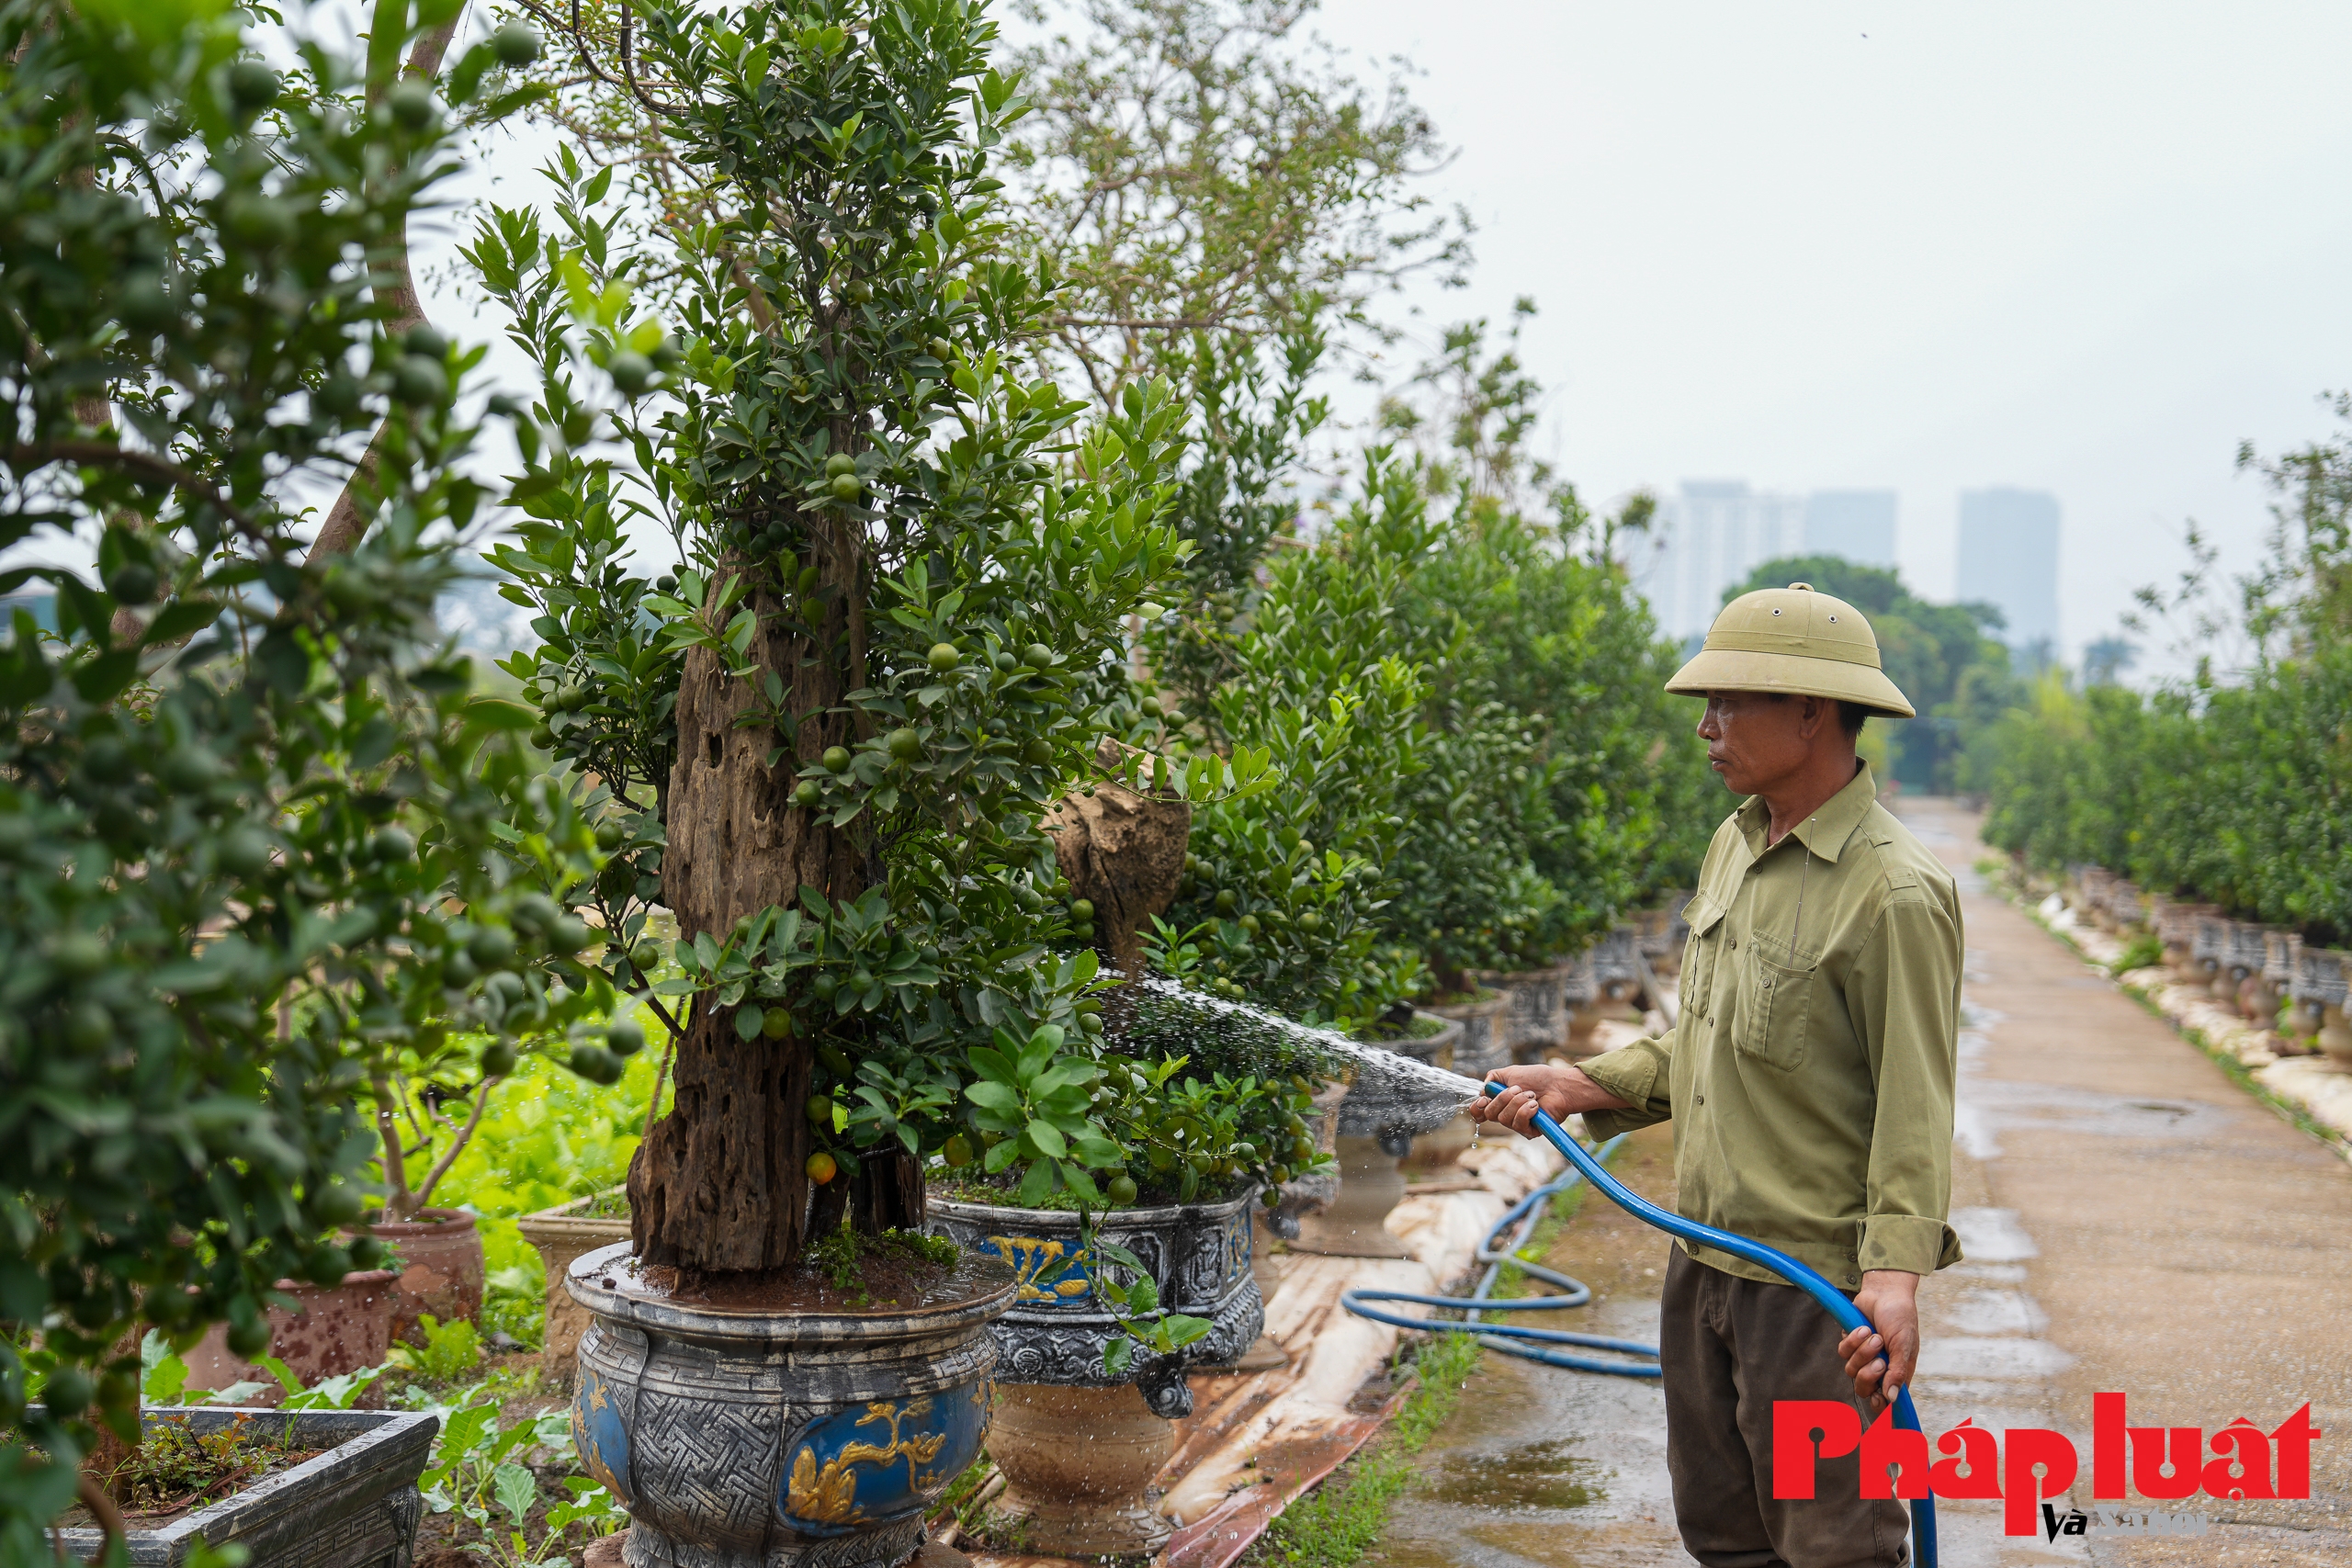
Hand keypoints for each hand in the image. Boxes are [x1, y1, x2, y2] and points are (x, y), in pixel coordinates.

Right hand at [1468, 1063, 1625, 1137]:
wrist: (1559, 1085)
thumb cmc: (1538, 1078)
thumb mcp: (1510, 1073)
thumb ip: (1492, 1078)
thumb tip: (1483, 1090)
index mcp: (1500, 1102)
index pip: (1479, 1113)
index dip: (1478, 1108)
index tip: (1485, 1099)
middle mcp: (1506, 1115)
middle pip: (1490, 1115)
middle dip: (1503, 1098)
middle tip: (1519, 1089)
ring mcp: (1518, 1124)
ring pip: (1504, 1119)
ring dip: (1518, 1102)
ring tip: (1532, 1095)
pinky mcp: (1530, 1131)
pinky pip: (1518, 1125)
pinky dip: (1526, 1111)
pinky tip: (1535, 1105)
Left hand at [1838, 1270, 1920, 1410]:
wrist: (1885, 1292)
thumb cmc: (1900, 1318)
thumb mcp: (1904, 1344)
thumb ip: (1897, 1371)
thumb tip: (1892, 1399)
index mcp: (1896, 1372)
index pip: (1886, 1399)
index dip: (1880, 1406)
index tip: (1878, 1401)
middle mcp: (1879, 1368)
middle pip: (1863, 1389)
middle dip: (1868, 1376)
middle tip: (1880, 1361)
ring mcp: (1863, 1355)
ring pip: (1851, 1370)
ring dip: (1863, 1353)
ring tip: (1875, 1336)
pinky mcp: (1850, 1342)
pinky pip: (1843, 1351)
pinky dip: (1852, 1340)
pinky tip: (1864, 1329)